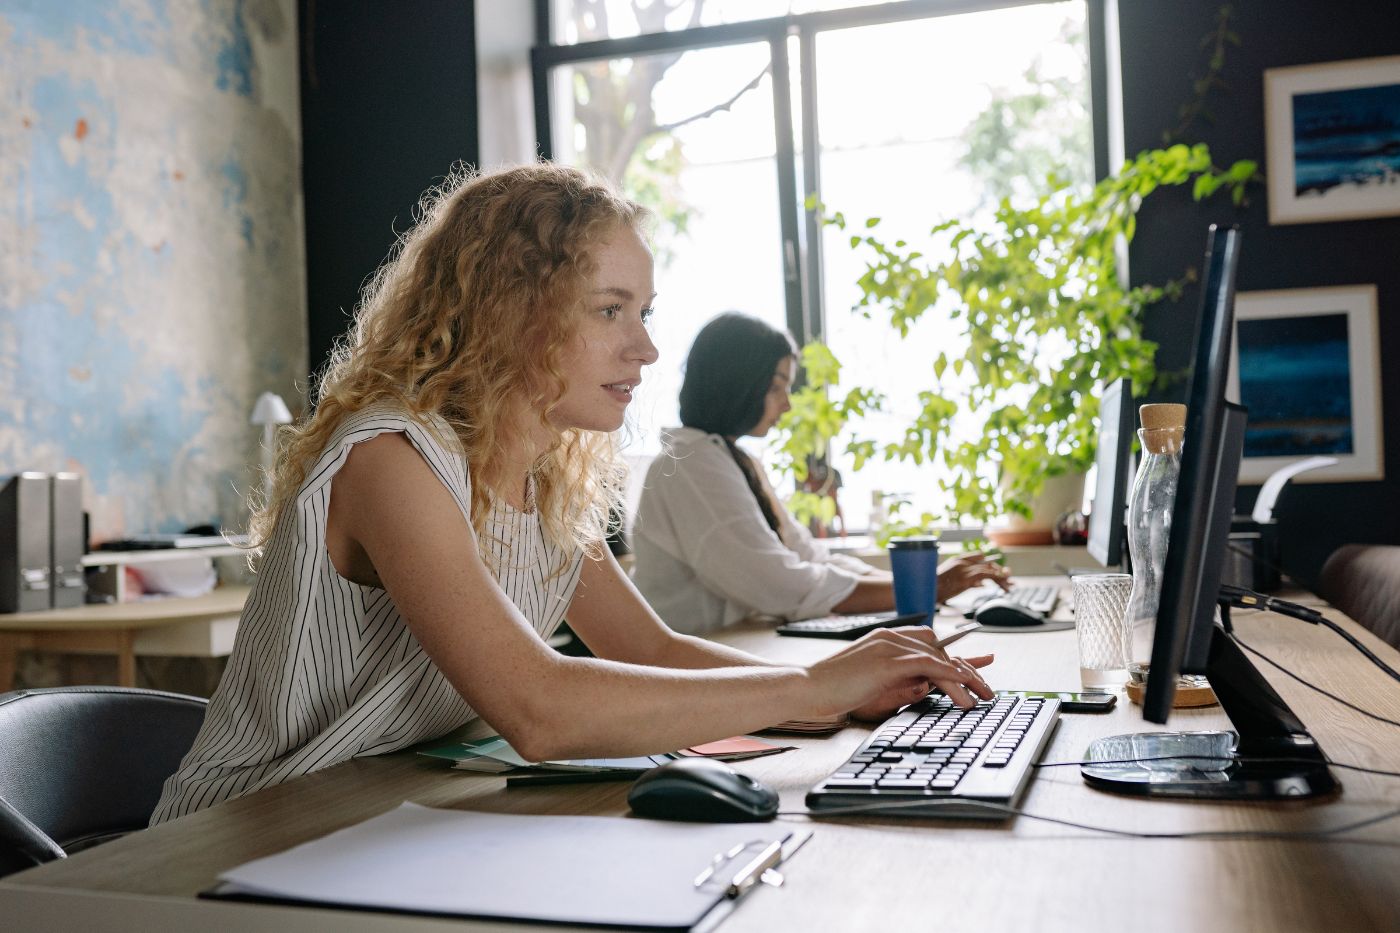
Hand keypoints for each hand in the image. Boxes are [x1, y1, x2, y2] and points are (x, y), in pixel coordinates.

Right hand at [807, 626, 994, 720]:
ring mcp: (888, 647)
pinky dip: (951, 676)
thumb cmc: (831, 688)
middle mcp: (890, 637)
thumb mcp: (870, 680)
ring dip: (966, 678)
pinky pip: (928, 665)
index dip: (955, 657)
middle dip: (968, 669)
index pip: (930, 643)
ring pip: (939, 658)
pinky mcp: (887, 661)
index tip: (976, 672)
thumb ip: (895, 678)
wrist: (806, 687)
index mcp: (885, 638)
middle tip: (986, 690)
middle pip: (940, 649)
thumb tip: (921, 687)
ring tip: (982, 697)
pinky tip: (964, 690)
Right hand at [937, 551, 1010, 600]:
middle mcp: (962, 563)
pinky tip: (1002, 585)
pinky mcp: (965, 579)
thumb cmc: (933, 588)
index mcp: (957, 560)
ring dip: (1001, 578)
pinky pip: (986, 576)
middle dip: (999, 571)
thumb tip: (981, 584)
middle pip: (986, 563)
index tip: (998, 570)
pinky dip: (996, 579)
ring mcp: (963, 570)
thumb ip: (966, 580)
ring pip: (988, 570)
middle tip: (1008, 579)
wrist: (924, 590)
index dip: (990, 563)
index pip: (979, 556)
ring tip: (1009, 586)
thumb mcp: (950, 581)